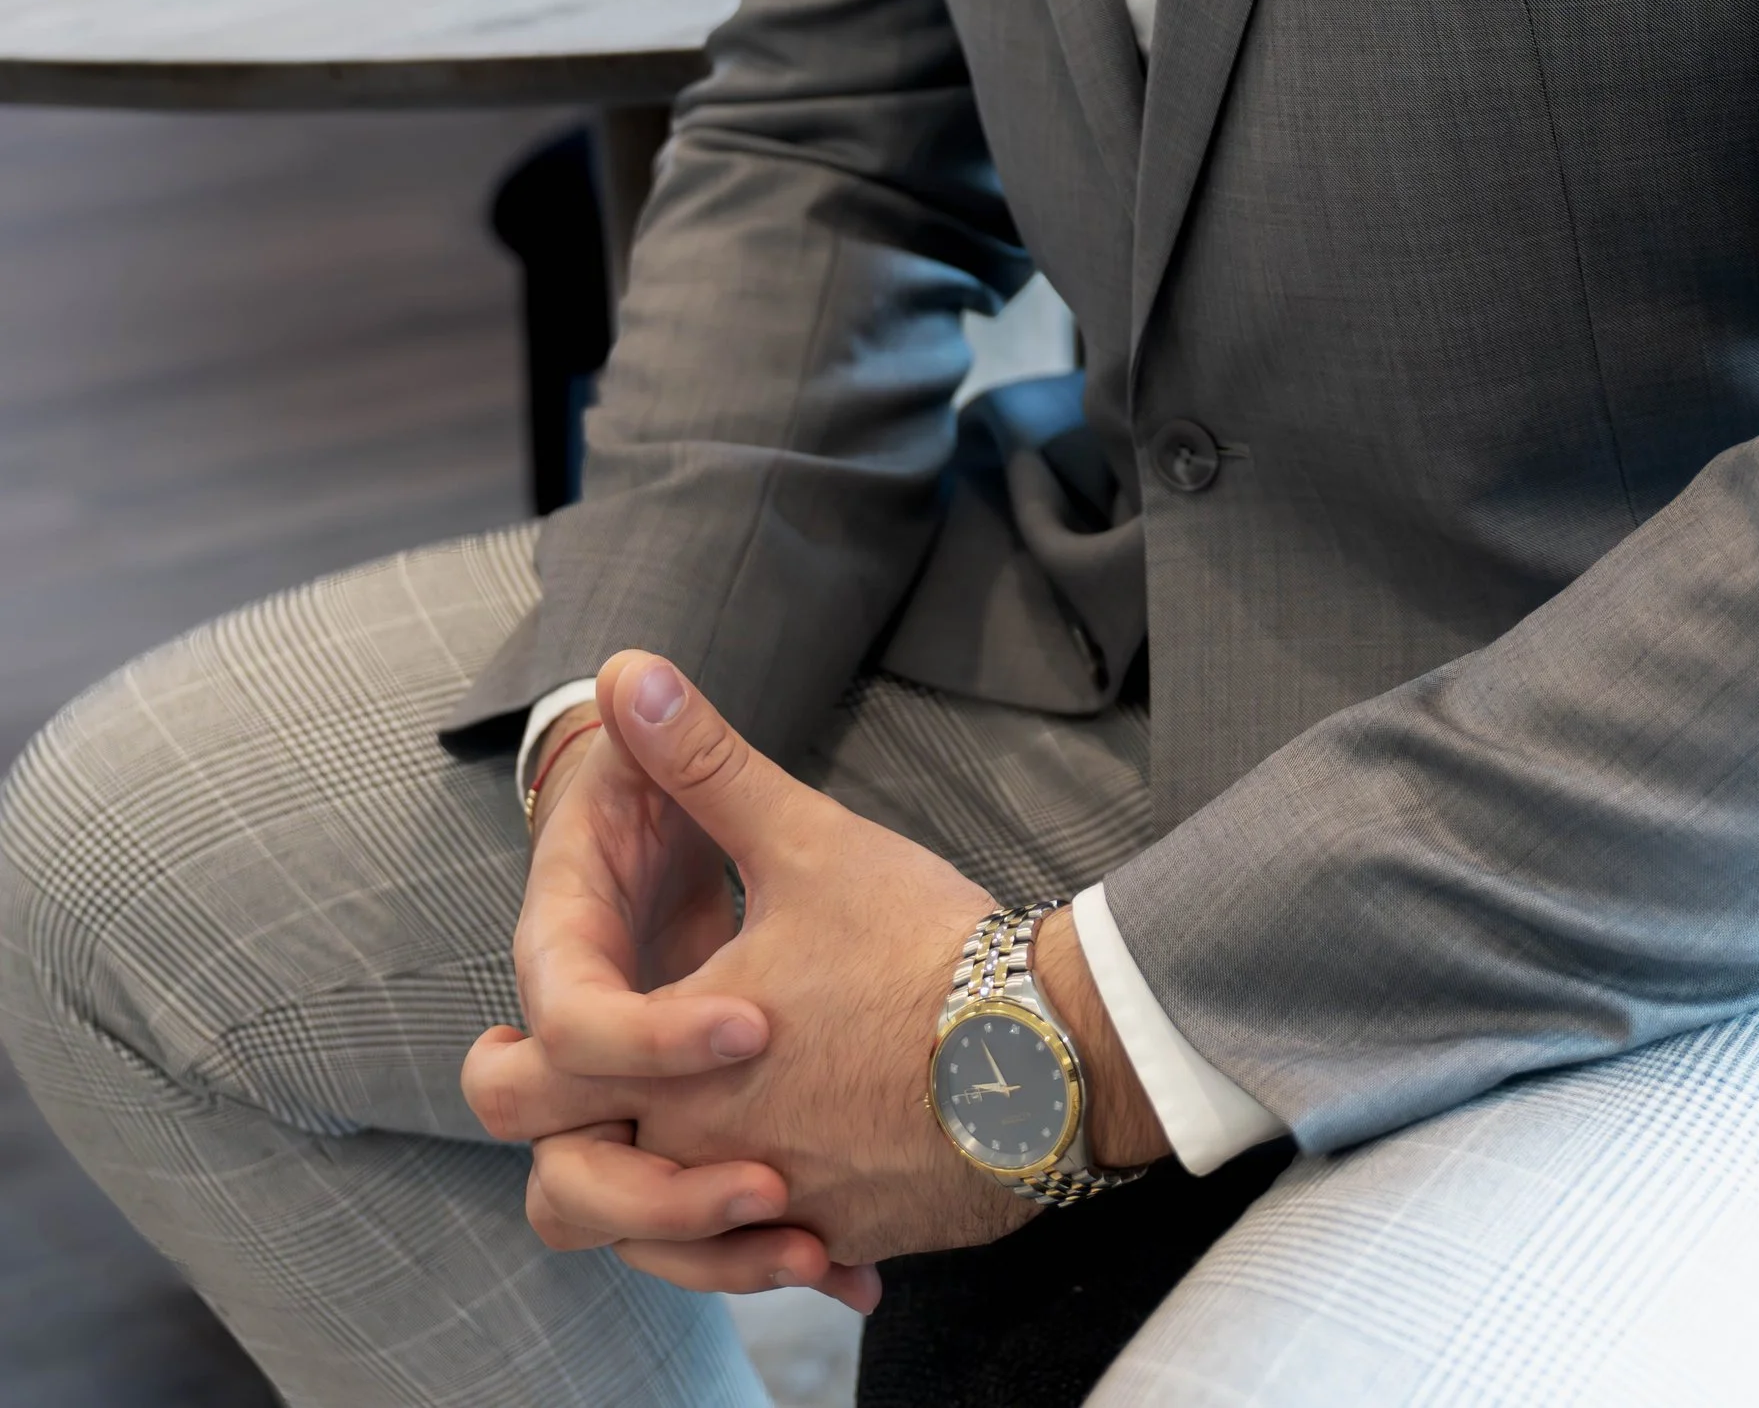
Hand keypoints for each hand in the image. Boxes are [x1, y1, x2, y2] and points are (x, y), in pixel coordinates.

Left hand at [465, 652, 1168, 1292]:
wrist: (1048, 1056)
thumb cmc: (921, 949)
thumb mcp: (806, 841)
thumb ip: (706, 764)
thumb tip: (630, 674)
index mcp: (673, 1066)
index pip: (538, 1082)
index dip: (542, 1046)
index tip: (560, 1017)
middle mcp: (703, 1158)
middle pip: (573, 1191)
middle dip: (576, 1143)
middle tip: (580, 1095)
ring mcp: (774, 1212)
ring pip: (663, 1246)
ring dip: (661, 1206)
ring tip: (682, 1148)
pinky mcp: (844, 1239)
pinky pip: (766, 1259)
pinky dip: (760, 1233)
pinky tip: (796, 1182)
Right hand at [465, 687, 868, 1303]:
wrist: (651, 865)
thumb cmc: (682, 825)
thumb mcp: (723, 800)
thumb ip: (684, 752)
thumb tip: (633, 663)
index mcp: (571, 965)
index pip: (568, 1034)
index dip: (651, 1037)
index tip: (756, 1020)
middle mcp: (584, 1063)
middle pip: (565, 1178)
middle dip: (660, 1193)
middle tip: (769, 1175)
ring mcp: (627, 1117)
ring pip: (626, 1233)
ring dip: (714, 1255)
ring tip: (818, 1246)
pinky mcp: (682, 1159)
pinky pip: (697, 1250)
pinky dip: (769, 1268)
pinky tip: (855, 1275)